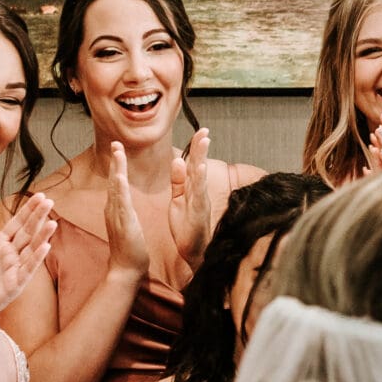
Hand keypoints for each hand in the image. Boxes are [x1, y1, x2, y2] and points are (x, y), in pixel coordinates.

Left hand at [0, 192, 54, 323]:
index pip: (17, 224)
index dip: (28, 211)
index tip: (39, 196)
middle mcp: (10, 255)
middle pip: (27, 233)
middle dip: (38, 217)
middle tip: (49, 201)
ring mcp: (14, 269)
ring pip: (31, 249)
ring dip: (42, 236)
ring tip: (52, 222)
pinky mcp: (14, 284)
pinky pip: (27, 269)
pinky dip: (36, 259)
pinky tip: (45, 246)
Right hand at [102, 142, 150, 278]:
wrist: (126, 270)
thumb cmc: (130, 250)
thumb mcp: (128, 225)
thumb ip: (125, 212)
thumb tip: (123, 204)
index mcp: (116, 209)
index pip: (116, 183)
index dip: (117, 166)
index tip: (119, 150)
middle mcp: (113, 210)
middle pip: (113, 181)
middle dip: (115, 161)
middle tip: (116, 142)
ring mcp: (116, 216)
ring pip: (115, 188)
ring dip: (116, 168)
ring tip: (118, 151)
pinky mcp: (123, 223)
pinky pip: (121, 203)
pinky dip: (119, 189)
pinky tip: (120, 177)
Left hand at [168, 130, 226, 267]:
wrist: (193, 252)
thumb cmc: (187, 227)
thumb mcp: (179, 200)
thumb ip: (178, 181)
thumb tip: (177, 161)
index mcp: (191, 189)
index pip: (193, 164)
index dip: (196, 147)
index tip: (199, 131)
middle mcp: (198, 193)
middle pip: (200, 165)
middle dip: (201, 147)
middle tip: (204, 129)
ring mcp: (200, 202)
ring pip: (201, 176)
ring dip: (202, 158)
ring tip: (204, 142)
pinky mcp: (199, 212)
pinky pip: (199, 194)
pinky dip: (200, 180)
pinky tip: (200, 168)